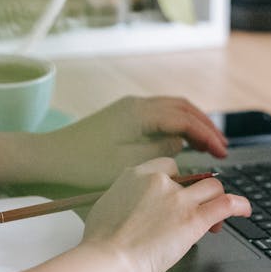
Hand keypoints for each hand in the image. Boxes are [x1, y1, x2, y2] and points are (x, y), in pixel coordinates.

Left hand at [34, 95, 227, 189]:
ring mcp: (129, 109)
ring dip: (193, 124)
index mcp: (139, 114)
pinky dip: (177, 125)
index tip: (222, 152)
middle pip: (182, 109)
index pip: (184, 120)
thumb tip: (180, 143)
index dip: (207, 135)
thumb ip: (159, 151)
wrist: (49, 159)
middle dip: (205, 127)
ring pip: (172, 109)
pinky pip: (160, 115)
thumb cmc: (82, 166)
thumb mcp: (126, 164)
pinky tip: (182, 141)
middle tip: (222, 149)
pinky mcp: (122, 117)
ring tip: (208, 144)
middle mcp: (136, 105)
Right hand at [82, 158, 250, 271]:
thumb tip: (130, 202)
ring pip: (211, 188)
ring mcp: (179, 200)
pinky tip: (244, 210)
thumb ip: (125, 196)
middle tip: (195, 212)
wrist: (107, 260)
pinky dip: (239, 205)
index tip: (179, 194)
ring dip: (216, 200)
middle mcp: (161, 182)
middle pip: (192, 177)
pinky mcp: (193, 220)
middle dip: (196, 194)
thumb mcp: (106, 205)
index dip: (177, 181)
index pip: (169, 166)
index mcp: (137, 174)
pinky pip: (225, 204)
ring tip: (217, 217)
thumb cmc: (100, 242)